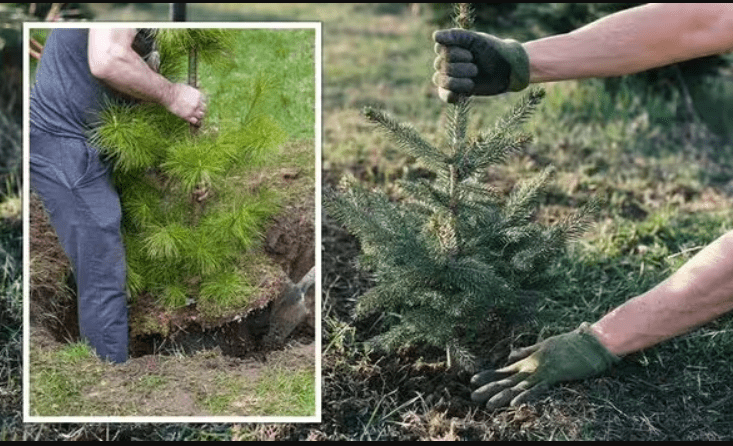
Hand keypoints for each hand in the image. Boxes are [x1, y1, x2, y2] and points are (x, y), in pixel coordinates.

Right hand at [165, 83, 206, 126]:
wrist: (168, 94)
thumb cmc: (175, 89)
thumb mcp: (187, 88)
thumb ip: (193, 93)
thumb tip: (194, 94)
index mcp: (198, 96)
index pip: (204, 101)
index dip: (201, 103)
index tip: (198, 104)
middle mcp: (197, 103)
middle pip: (204, 109)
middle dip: (200, 109)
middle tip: (196, 110)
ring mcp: (193, 110)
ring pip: (201, 116)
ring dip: (198, 116)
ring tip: (193, 115)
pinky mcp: (187, 116)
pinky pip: (195, 121)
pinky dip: (194, 121)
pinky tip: (191, 120)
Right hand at [432, 28, 529, 102]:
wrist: (507, 70)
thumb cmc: (492, 50)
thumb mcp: (476, 40)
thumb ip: (456, 36)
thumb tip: (435, 36)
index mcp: (450, 46)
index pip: (441, 51)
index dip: (455, 54)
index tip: (471, 54)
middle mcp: (446, 61)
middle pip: (440, 66)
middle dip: (460, 67)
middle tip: (476, 67)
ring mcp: (449, 77)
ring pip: (440, 80)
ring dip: (458, 81)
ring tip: (473, 80)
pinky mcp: (455, 92)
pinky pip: (444, 95)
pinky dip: (451, 95)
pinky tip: (463, 94)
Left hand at [471, 323, 619, 408]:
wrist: (590, 341)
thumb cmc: (570, 344)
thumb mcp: (544, 346)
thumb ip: (526, 351)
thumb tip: (510, 355)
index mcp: (529, 360)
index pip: (505, 370)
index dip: (489, 376)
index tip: (473, 380)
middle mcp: (532, 366)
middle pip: (507, 379)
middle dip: (489, 388)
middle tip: (472, 395)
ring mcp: (542, 370)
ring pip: (518, 386)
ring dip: (503, 395)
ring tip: (488, 405)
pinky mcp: (554, 375)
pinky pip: (538, 388)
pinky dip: (526, 395)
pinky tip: (514, 403)